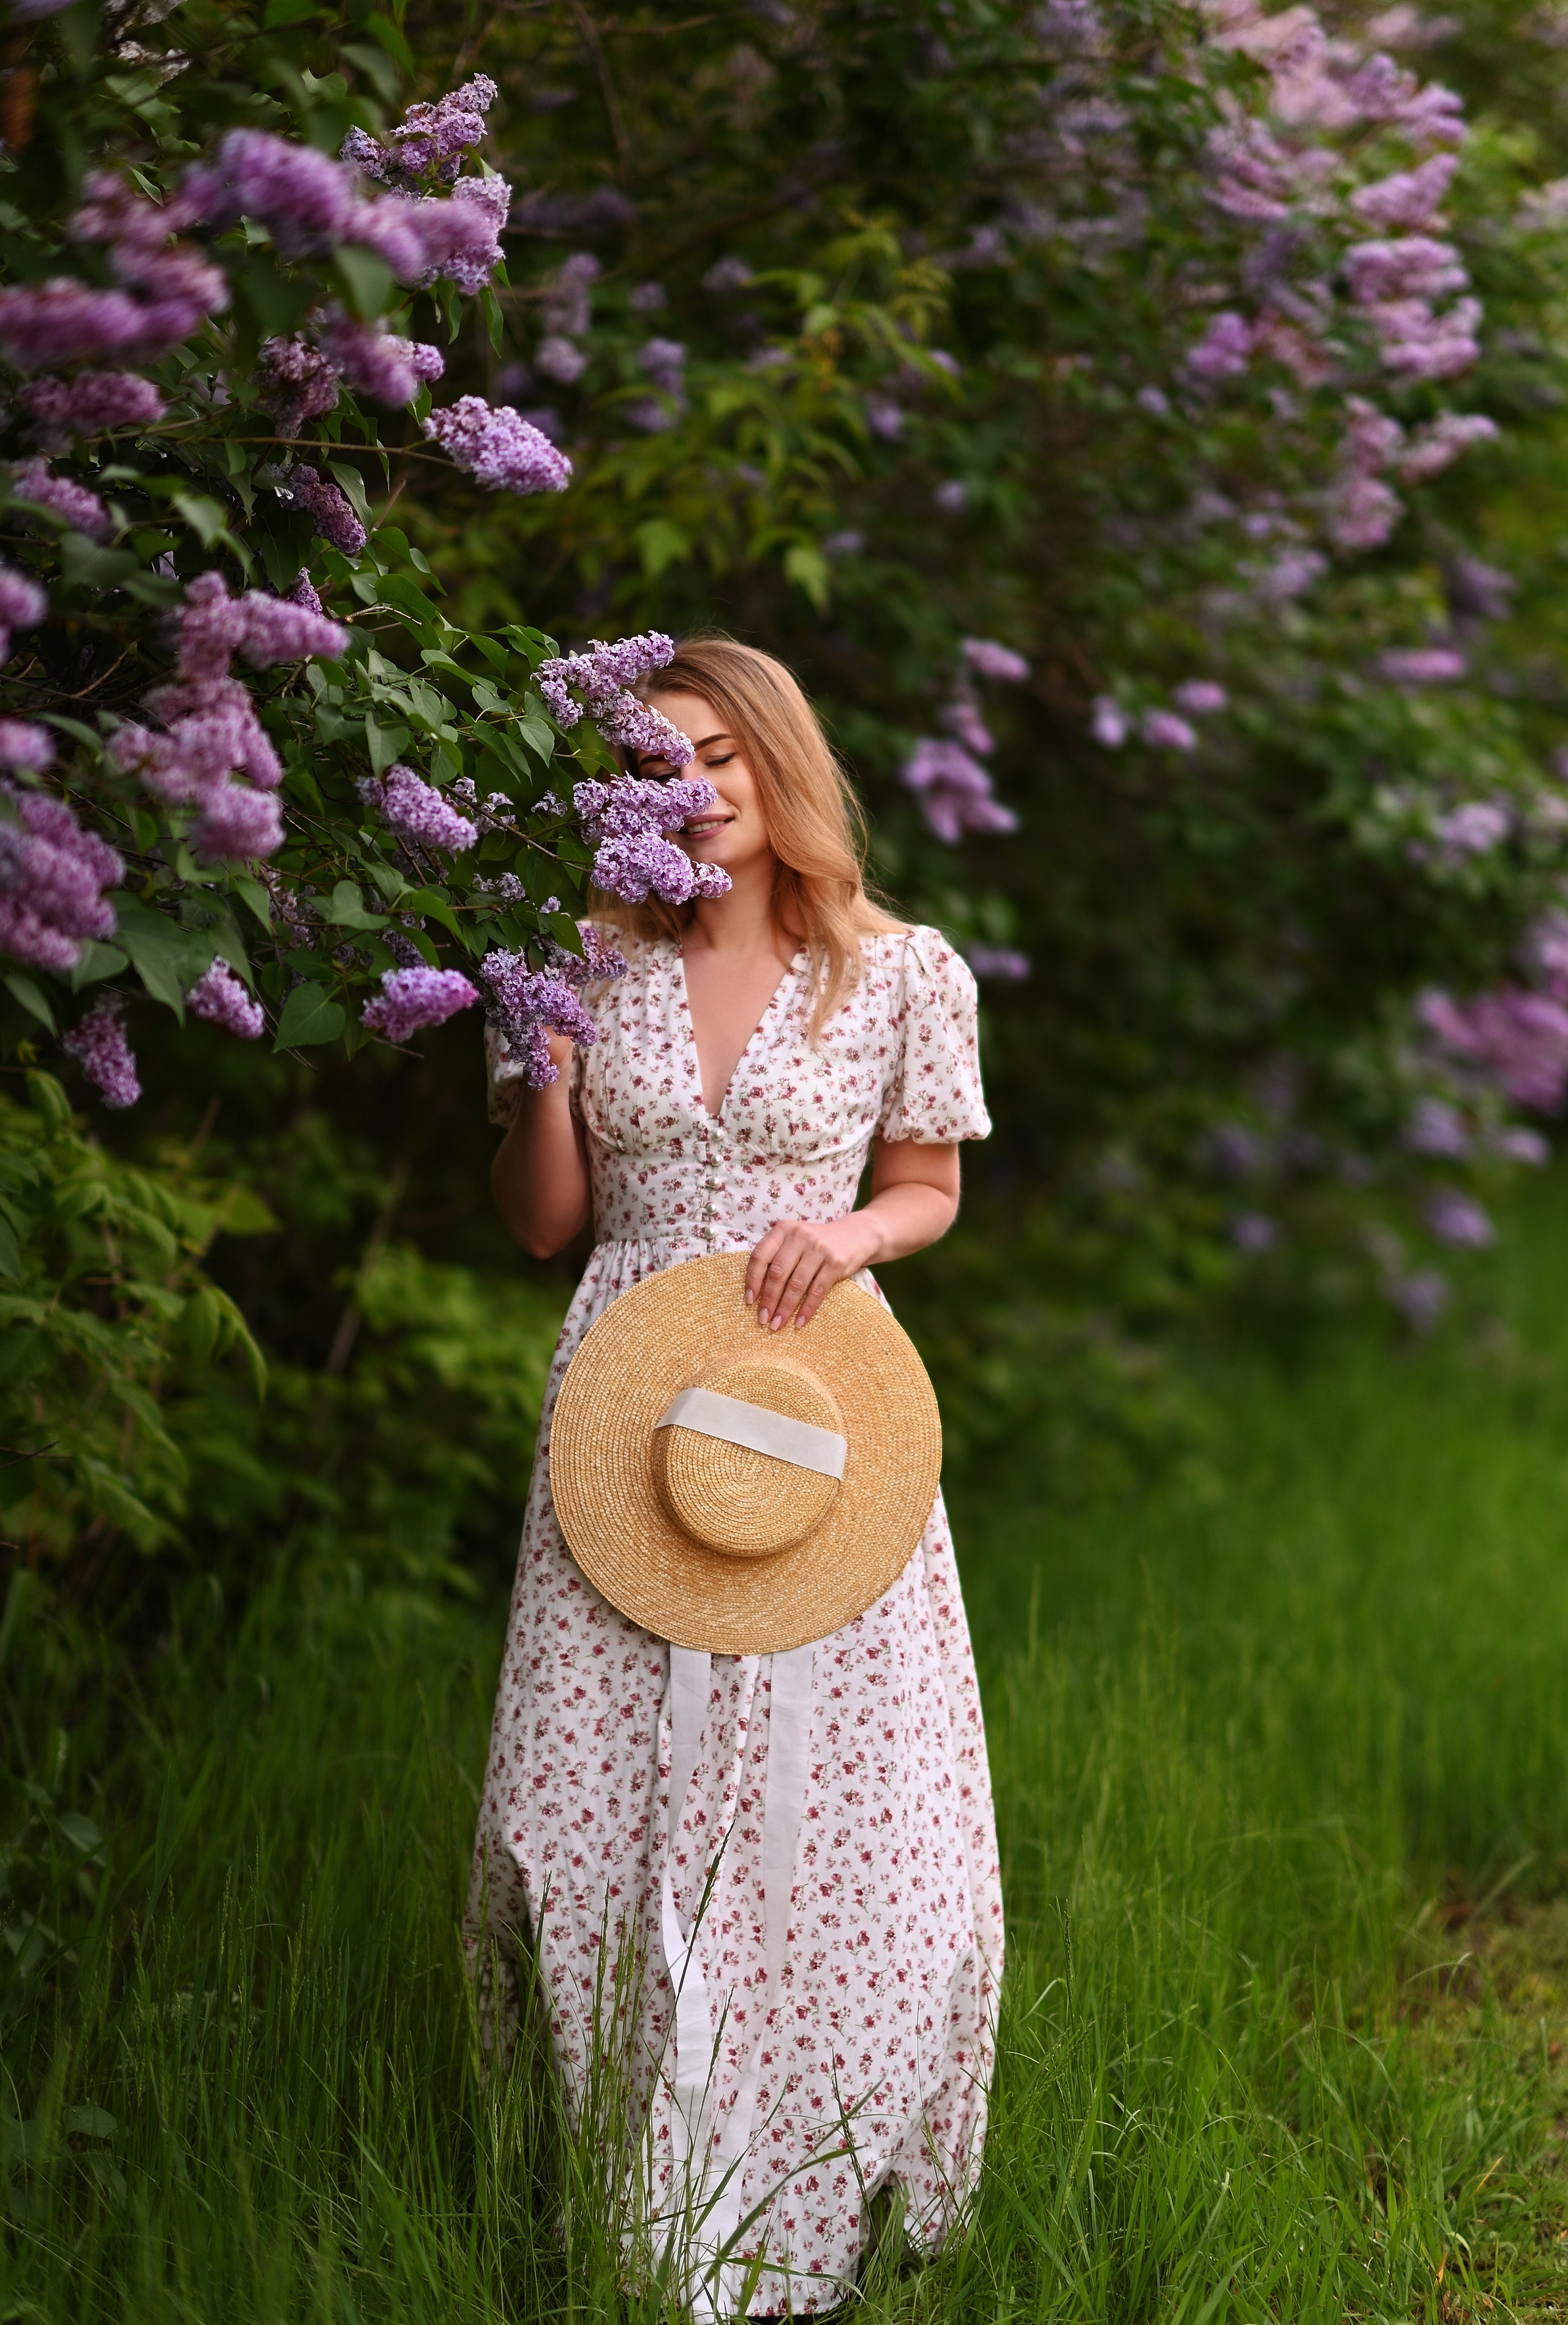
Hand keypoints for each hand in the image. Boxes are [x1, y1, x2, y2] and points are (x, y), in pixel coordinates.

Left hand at [746, 1214, 878, 1330]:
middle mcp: (799, 1236)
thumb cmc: (816, 1243)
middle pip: (778, 1273)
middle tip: (763, 1319)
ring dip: (785, 1308)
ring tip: (777, 1324)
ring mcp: (819, 1249)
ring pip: (796, 1285)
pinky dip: (807, 1309)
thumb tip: (756, 1292)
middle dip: (768, 1300)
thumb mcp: (795, 1240)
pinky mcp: (835, 1262)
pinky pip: (817, 1291)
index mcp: (783, 1229)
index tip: (750, 1300)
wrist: (855, 1235)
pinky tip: (799, 1322)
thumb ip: (777, 1256)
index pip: (760, 1256)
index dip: (753, 1279)